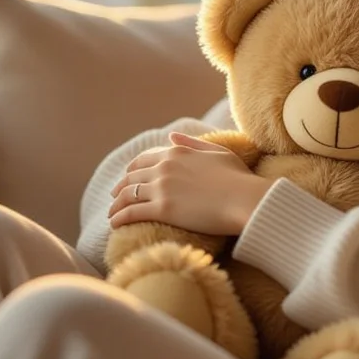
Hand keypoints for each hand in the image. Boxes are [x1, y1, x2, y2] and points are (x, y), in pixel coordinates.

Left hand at [107, 132, 272, 235]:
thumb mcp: (217, 152)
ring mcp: (162, 187)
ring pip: (127, 194)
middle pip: (132, 176)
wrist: (246, 199)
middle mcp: (165, 167)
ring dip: (116, 204)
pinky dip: (119, 217)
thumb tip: (171, 135)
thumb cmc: (239, 178)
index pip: (145, 159)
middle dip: (121, 187)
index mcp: (178, 152)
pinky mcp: (162, 209)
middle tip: (115, 197)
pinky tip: (114, 224)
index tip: (129, 177)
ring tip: (112, 213)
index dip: (133, 169)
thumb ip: (192, 143)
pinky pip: (131, 212)